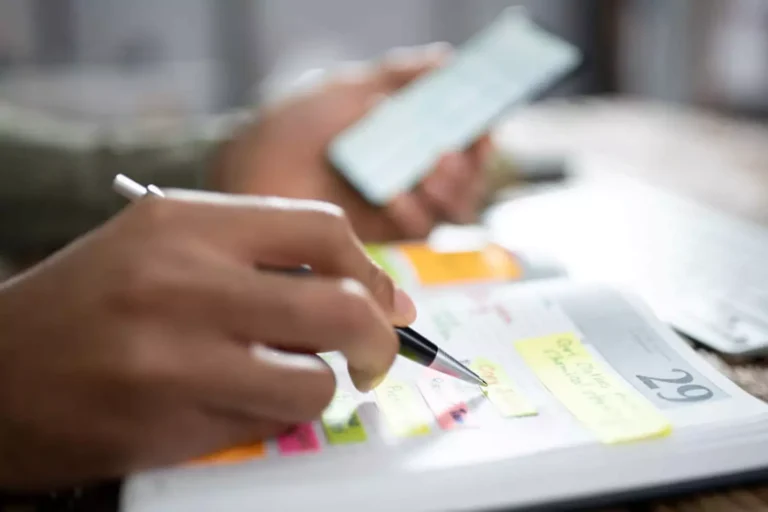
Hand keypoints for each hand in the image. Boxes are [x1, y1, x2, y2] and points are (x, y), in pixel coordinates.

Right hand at [0, 191, 414, 489]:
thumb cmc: (89, 305)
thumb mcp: (166, 248)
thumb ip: (266, 261)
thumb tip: (378, 295)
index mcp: (184, 222)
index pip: (320, 228)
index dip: (370, 268)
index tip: (384, 298)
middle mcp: (182, 280)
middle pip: (340, 305)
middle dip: (380, 338)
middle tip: (375, 354)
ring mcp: (175, 357)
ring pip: (315, 379)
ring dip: (321, 385)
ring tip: (289, 377)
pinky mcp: (168, 424)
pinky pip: (269, 424)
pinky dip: (276, 416)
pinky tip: (242, 402)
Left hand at [210, 44, 492, 241]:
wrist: (252, 169)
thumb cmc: (296, 126)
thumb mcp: (348, 89)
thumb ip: (398, 75)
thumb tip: (447, 58)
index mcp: (405, 134)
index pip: (462, 136)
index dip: (478, 134)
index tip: (482, 128)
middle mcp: (407, 171)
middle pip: (465, 174)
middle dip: (467, 163)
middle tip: (452, 151)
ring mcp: (396, 205)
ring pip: (449, 204)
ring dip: (449, 186)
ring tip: (431, 167)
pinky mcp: (379, 235)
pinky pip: (417, 227)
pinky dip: (414, 209)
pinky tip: (395, 194)